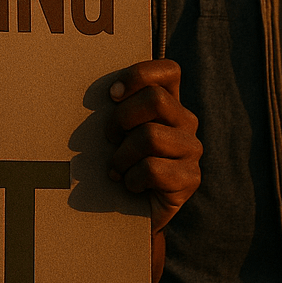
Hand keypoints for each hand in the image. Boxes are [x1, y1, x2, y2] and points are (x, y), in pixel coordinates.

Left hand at [105, 58, 200, 234]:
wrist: (129, 211)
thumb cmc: (117, 162)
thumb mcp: (115, 131)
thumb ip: (115, 109)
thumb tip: (90, 93)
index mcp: (169, 103)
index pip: (168, 70)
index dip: (139, 75)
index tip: (113, 95)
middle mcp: (186, 122)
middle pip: (156, 99)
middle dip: (121, 119)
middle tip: (110, 138)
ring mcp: (191, 150)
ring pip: (150, 136)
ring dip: (122, 155)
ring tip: (117, 168)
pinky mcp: (190, 179)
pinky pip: (153, 169)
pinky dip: (132, 179)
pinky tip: (131, 185)